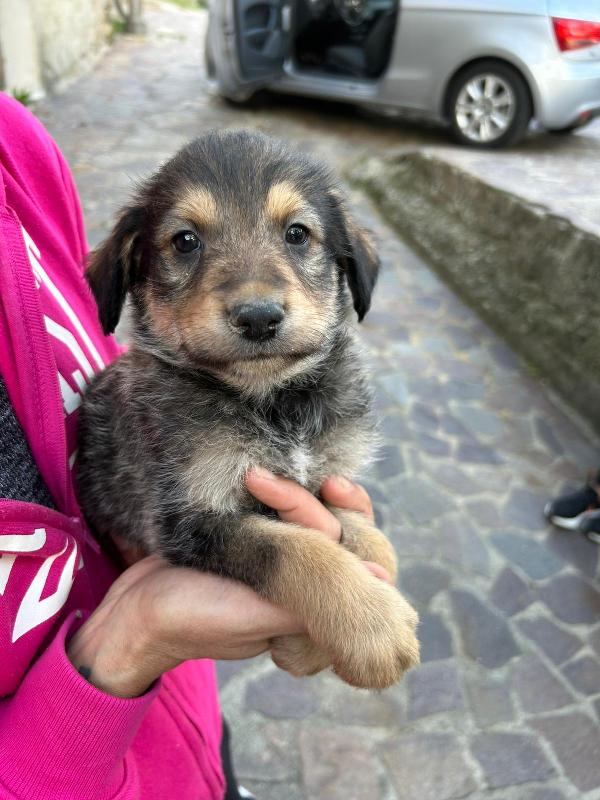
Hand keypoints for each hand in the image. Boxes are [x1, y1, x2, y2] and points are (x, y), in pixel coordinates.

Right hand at [68, 474, 380, 696]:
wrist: (136, 612)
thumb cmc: (196, 615)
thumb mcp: (259, 609)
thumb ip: (317, 595)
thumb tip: (384, 579)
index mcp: (316, 610)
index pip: (358, 558)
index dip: (351, 519)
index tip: (331, 488)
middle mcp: (304, 584)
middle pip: (338, 530)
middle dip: (314, 500)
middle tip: (269, 481)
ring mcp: (279, 562)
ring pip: (310, 516)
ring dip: (292, 491)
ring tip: (255, 476)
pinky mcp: (254, 543)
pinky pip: (281, 511)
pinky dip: (277, 491)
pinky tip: (260, 475)